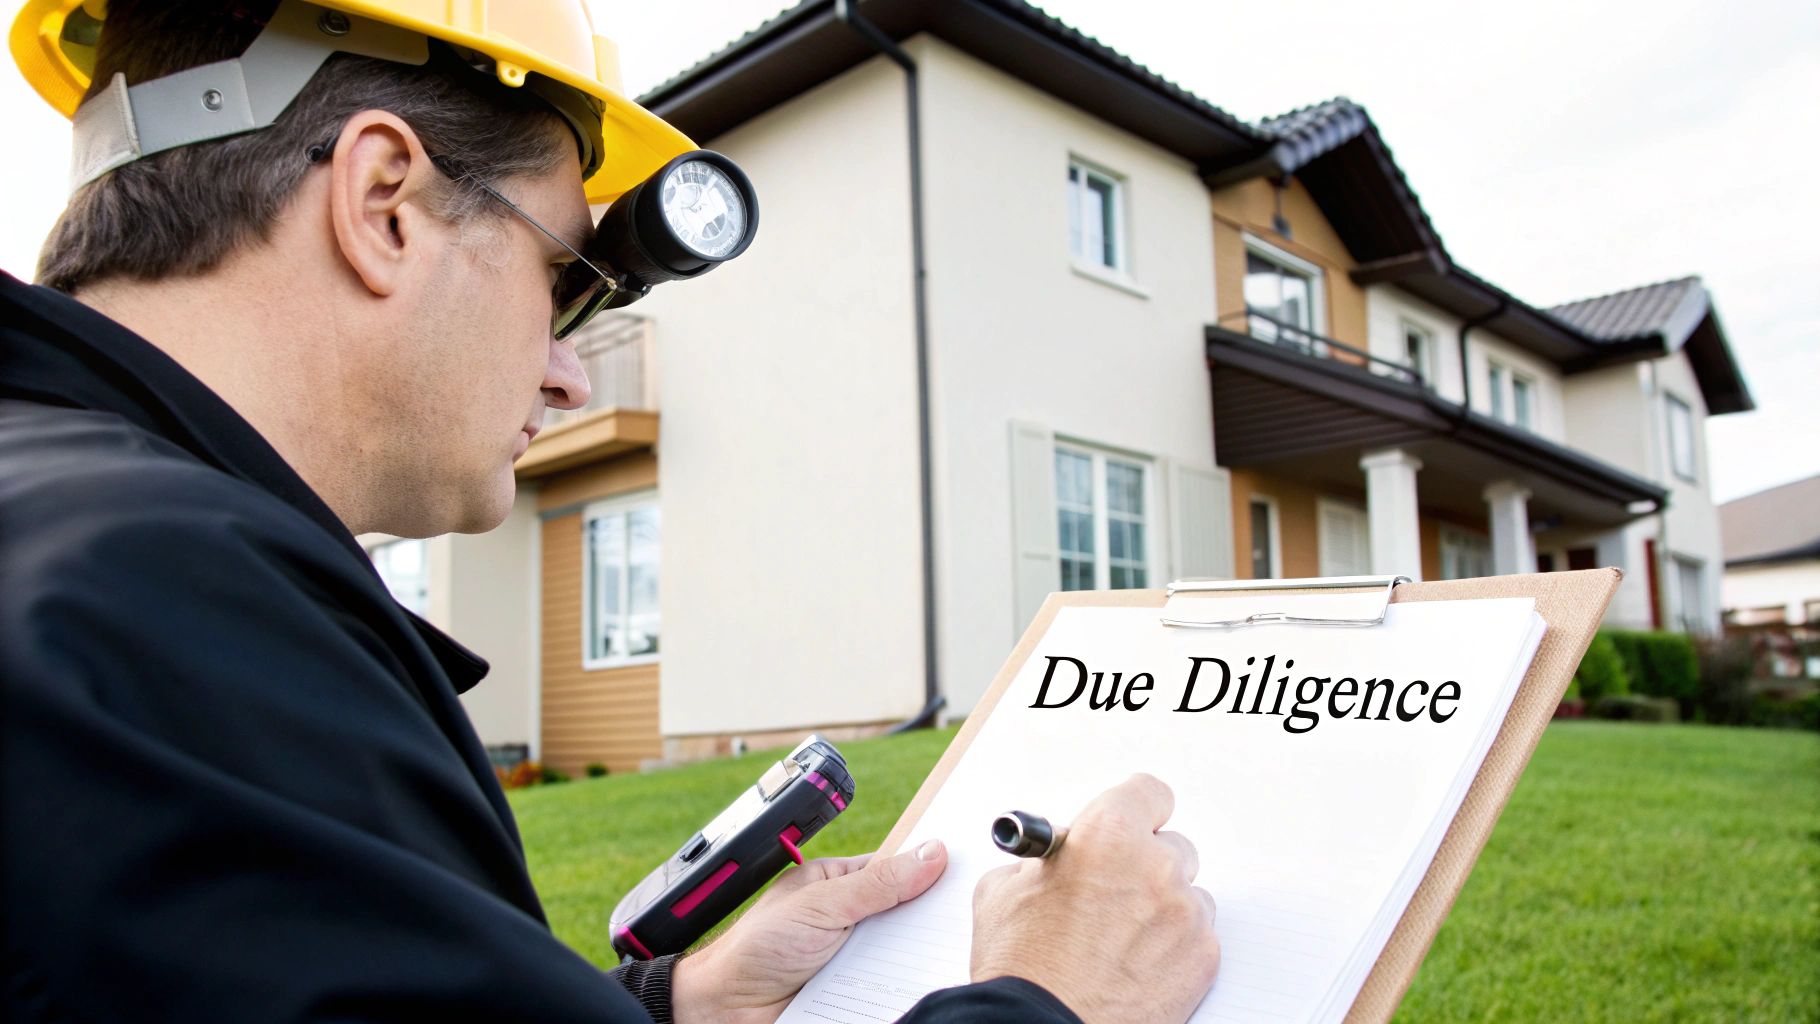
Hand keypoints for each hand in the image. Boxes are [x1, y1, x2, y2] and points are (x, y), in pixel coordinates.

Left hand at [670, 839, 948, 1022]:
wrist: (727, 1007)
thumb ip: (877, 884)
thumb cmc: (756, 947)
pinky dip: (902, 989)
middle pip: (904, 916)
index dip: (929, 873)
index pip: (895, 871)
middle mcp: (847, 920)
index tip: (966, 873)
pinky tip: (919, 989)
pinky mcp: (854, 994)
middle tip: (958, 924)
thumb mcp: (822, 904)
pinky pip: (889, 989)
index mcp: (837, 884)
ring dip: (915, 960)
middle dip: (926, 923)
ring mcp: (852, 959)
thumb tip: (930, 853)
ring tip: (945, 959)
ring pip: (901, 956)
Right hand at [969, 774, 1219, 1023]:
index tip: (1135, 821)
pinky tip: (1138, 965)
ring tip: (1124, 940)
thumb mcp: (1005, 888)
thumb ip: (1047, 856)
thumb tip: (1064, 852)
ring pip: (1188, 895)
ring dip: (1164, 909)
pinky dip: (1175, 948)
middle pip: (1173, 846)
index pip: (1149, 793)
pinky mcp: (1203, 958)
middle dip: (1147, 866)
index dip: (1138, 810)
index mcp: (1107, 834)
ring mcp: (1185, 914)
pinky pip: (1199, 937)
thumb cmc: (1020, 965)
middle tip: (1118, 894)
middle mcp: (1155, 866)